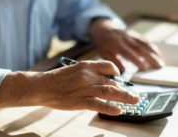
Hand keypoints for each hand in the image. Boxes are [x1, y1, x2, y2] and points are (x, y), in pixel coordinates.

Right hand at [0, 60, 138, 115]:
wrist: (41, 86)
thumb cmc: (56, 79)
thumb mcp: (74, 70)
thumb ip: (88, 74)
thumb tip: (104, 79)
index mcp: (86, 66)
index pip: (108, 66)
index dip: (117, 72)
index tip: (120, 78)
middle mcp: (88, 76)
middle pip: (112, 82)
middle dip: (126, 90)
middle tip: (136, 95)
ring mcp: (84, 88)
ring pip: (109, 92)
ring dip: (124, 97)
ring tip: (134, 101)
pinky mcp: (80, 101)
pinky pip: (99, 105)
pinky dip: (110, 108)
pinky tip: (119, 110)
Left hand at [89, 19, 164, 72]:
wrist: (104, 28)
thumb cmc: (104, 44)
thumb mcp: (104, 53)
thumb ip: (114, 61)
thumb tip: (123, 71)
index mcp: (116, 44)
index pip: (128, 53)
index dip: (137, 60)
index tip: (145, 68)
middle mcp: (126, 39)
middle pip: (140, 48)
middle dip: (150, 58)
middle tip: (159, 67)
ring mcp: (132, 36)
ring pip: (145, 44)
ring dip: (154, 53)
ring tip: (161, 63)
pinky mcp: (136, 35)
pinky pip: (146, 41)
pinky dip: (153, 48)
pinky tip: (158, 55)